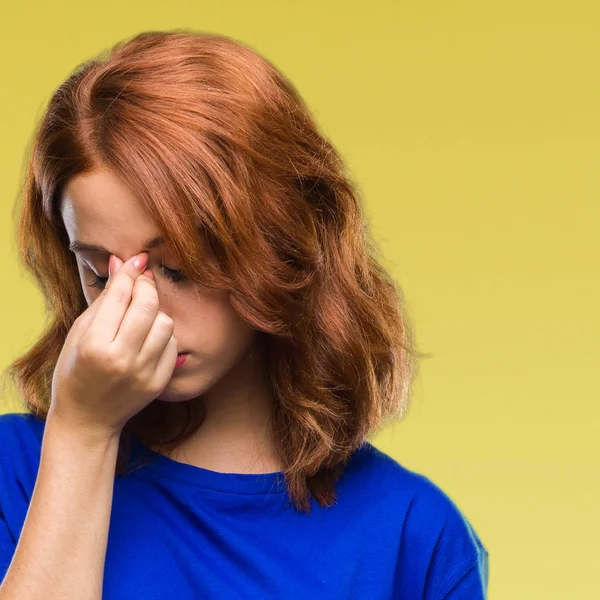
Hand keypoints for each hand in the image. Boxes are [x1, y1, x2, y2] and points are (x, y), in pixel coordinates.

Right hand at [48, 252, 177, 440]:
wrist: (87, 418)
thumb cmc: (76, 371)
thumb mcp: (79, 333)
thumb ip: (104, 299)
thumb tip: (121, 262)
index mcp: (94, 345)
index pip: (120, 296)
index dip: (130, 272)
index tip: (138, 259)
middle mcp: (121, 359)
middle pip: (148, 306)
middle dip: (147, 287)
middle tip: (142, 282)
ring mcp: (143, 373)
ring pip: (166, 323)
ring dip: (156, 313)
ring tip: (142, 317)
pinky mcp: (158, 382)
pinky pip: (172, 345)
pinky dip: (163, 336)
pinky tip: (148, 338)